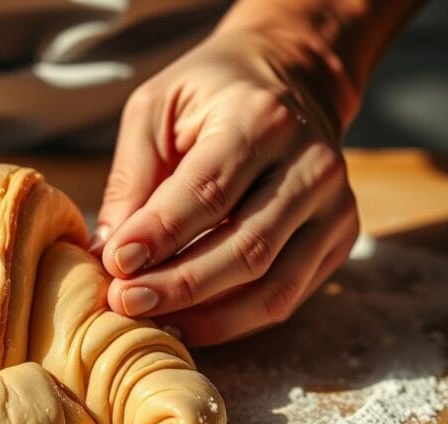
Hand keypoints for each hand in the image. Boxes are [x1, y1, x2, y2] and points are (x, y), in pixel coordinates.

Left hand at [93, 28, 359, 345]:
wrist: (291, 79)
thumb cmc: (209, 97)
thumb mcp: (155, 110)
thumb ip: (132, 179)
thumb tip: (108, 254)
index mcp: (262, 119)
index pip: (208, 191)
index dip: (161, 235)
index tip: (115, 265)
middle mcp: (311, 165)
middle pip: (246, 248)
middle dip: (179, 286)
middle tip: (125, 302)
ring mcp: (335, 207)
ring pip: (272, 287)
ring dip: (207, 318)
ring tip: (151, 320)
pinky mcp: (339, 240)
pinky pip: (285, 298)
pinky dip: (233, 321)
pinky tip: (187, 321)